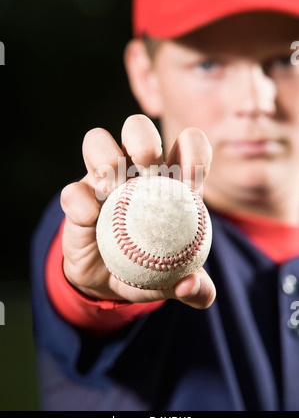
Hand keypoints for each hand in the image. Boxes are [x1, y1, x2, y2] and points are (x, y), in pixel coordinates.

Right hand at [60, 114, 214, 308]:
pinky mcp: (76, 198)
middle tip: (149, 165)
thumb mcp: (174, 281)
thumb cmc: (147, 269)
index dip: (194, 149)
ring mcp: (102, 181)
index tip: (193, 178)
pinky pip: (72, 190)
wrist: (106, 281)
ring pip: (97, 141)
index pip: (187, 146)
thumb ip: (194, 289)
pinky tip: (89, 218)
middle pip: (138, 128)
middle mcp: (134, 171)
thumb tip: (192, 287)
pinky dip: (79, 201)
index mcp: (170, 181)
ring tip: (112, 186)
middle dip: (144, 138)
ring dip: (106, 156)